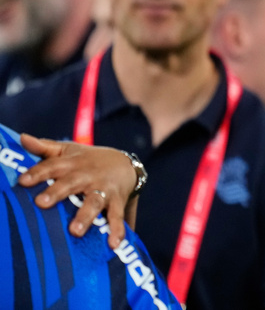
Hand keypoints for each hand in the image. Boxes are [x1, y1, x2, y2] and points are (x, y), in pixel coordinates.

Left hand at [18, 133, 137, 248]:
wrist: (125, 163)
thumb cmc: (88, 160)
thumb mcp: (68, 150)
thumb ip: (44, 147)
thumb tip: (22, 137)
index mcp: (72, 163)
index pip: (51, 166)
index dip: (37, 173)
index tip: (22, 181)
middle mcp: (87, 176)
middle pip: (71, 183)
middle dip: (57, 192)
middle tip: (41, 203)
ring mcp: (103, 189)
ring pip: (94, 202)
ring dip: (85, 216)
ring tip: (75, 231)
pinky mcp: (117, 201)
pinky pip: (117, 216)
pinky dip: (117, 230)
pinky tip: (113, 243)